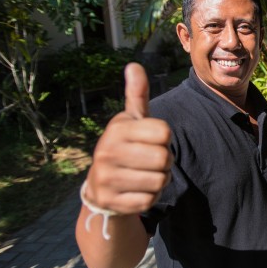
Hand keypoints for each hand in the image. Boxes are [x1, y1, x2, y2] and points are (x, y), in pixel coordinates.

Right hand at [84, 63, 171, 214]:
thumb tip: (134, 65)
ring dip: (159, 181)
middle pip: (164, 158)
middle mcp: (107, 151)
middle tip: (150, 162)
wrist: (101, 188)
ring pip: (160, 181)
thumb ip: (137, 95)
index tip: (151, 140)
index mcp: (117, 128)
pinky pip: (150, 200)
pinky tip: (136, 191)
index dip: (165, 139)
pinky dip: (150, 197)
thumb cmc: (125, 147)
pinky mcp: (111, 202)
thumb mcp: (130, 121)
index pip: (165, 132)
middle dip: (165, 163)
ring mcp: (106, 178)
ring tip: (143, 175)